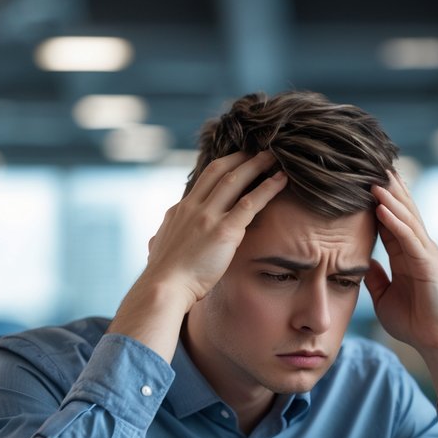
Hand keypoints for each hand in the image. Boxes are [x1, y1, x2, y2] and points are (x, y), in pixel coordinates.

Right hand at [142, 151, 286, 308]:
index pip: (202, 181)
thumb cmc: (162, 277)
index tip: (235, 161)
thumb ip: (161, 239)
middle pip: (219, 171)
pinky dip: (268, 188)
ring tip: (273, 156)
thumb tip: (155, 241)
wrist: (163, 288)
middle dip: (240, 157)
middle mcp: (193, 207)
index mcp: (179, 211)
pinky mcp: (224, 230)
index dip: (221, 168)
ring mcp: (208, 216)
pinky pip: (251, 202)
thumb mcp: (158, 249)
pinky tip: (282, 180)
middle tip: (257, 149)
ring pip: (236, 180)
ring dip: (256, 165)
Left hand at [365, 171, 437, 353]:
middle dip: (387, 187)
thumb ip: (376, 277)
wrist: (436, 343)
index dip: (377, 199)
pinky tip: (381, 206)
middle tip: (371, 162)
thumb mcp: (385, 296)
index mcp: (407, 254)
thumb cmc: (414, 322)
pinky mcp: (429, 264)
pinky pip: (410, 238)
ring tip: (373, 176)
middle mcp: (418, 248)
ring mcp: (426, 254)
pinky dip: (395, 221)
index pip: (390, 219)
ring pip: (406, 217)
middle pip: (401, 210)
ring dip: (389, 196)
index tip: (361, 179)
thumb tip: (364, 262)